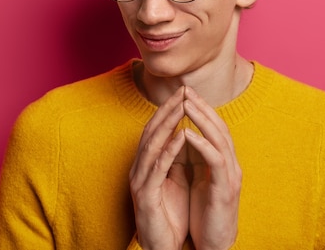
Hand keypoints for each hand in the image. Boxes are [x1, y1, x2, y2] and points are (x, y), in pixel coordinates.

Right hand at [129, 87, 189, 249]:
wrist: (162, 248)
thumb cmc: (169, 216)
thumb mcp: (173, 182)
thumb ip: (175, 160)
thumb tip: (184, 136)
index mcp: (146, 165)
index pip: (156, 130)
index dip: (168, 110)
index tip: (184, 92)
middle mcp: (139, 169)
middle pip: (152, 132)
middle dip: (168, 109)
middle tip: (183, 90)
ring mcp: (140, 182)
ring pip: (152, 145)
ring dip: (168, 124)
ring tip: (182, 106)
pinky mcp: (145, 196)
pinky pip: (157, 169)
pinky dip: (168, 150)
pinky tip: (180, 137)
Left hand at [183, 87, 241, 249]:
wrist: (215, 244)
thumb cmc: (206, 213)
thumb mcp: (201, 181)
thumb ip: (198, 159)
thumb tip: (185, 138)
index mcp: (224, 162)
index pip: (215, 128)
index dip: (202, 109)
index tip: (186, 93)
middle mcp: (231, 164)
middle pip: (220, 127)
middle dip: (203, 107)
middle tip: (187, 90)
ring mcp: (230, 176)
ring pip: (220, 139)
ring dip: (203, 120)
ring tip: (187, 104)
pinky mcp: (225, 189)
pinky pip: (216, 161)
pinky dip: (202, 145)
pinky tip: (189, 134)